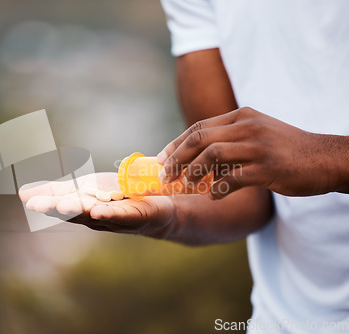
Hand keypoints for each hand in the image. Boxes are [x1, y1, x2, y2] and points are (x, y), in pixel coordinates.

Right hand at [19, 173, 174, 237]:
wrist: (154, 206)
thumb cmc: (115, 199)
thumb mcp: (82, 190)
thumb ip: (55, 192)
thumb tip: (21, 194)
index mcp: (81, 208)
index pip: (60, 205)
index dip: (45, 203)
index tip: (27, 200)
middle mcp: (94, 216)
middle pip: (74, 212)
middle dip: (57, 208)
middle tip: (39, 205)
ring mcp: (114, 218)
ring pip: (93, 214)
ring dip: (79, 211)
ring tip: (64, 205)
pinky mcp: (134, 217)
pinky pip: (120, 215)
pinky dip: (108, 214)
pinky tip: (97, 211)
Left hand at [157, 107, 348, 198]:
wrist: (325, 158)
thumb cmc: (287, 149)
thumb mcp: (257, 133)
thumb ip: (230, 139)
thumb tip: (198, 158)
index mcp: (242, 116)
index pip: (199, 127)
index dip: (176, 144)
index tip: (162, 158)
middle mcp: (247, 127)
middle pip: (199, 139)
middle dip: (176, 158)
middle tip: (165, 176)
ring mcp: (257, 146)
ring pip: (212, 155)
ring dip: (193, 173)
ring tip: (185, 186)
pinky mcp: (267, 168)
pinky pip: (232, 178)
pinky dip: (217, 189)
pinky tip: (213, 197)